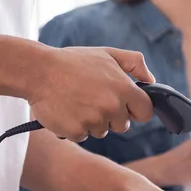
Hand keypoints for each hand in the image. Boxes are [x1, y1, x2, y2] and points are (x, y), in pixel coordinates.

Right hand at [29, 46, 154, 141]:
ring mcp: (94, 121)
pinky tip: (67, 110)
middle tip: (93, 99)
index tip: (126, 106)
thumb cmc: (73, 62)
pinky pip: (83, 136)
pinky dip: (75, 127)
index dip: (136, 109)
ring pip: (102, 132)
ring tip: (77, 101)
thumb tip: (151, 80)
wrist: (38, 71)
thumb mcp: (107, 54)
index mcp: (124, 89)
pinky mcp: (77, 132)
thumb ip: (134, 63)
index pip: (145, 112)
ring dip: (92, 121)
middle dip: (112, 116)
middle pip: (123, 125)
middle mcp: (112, 107)